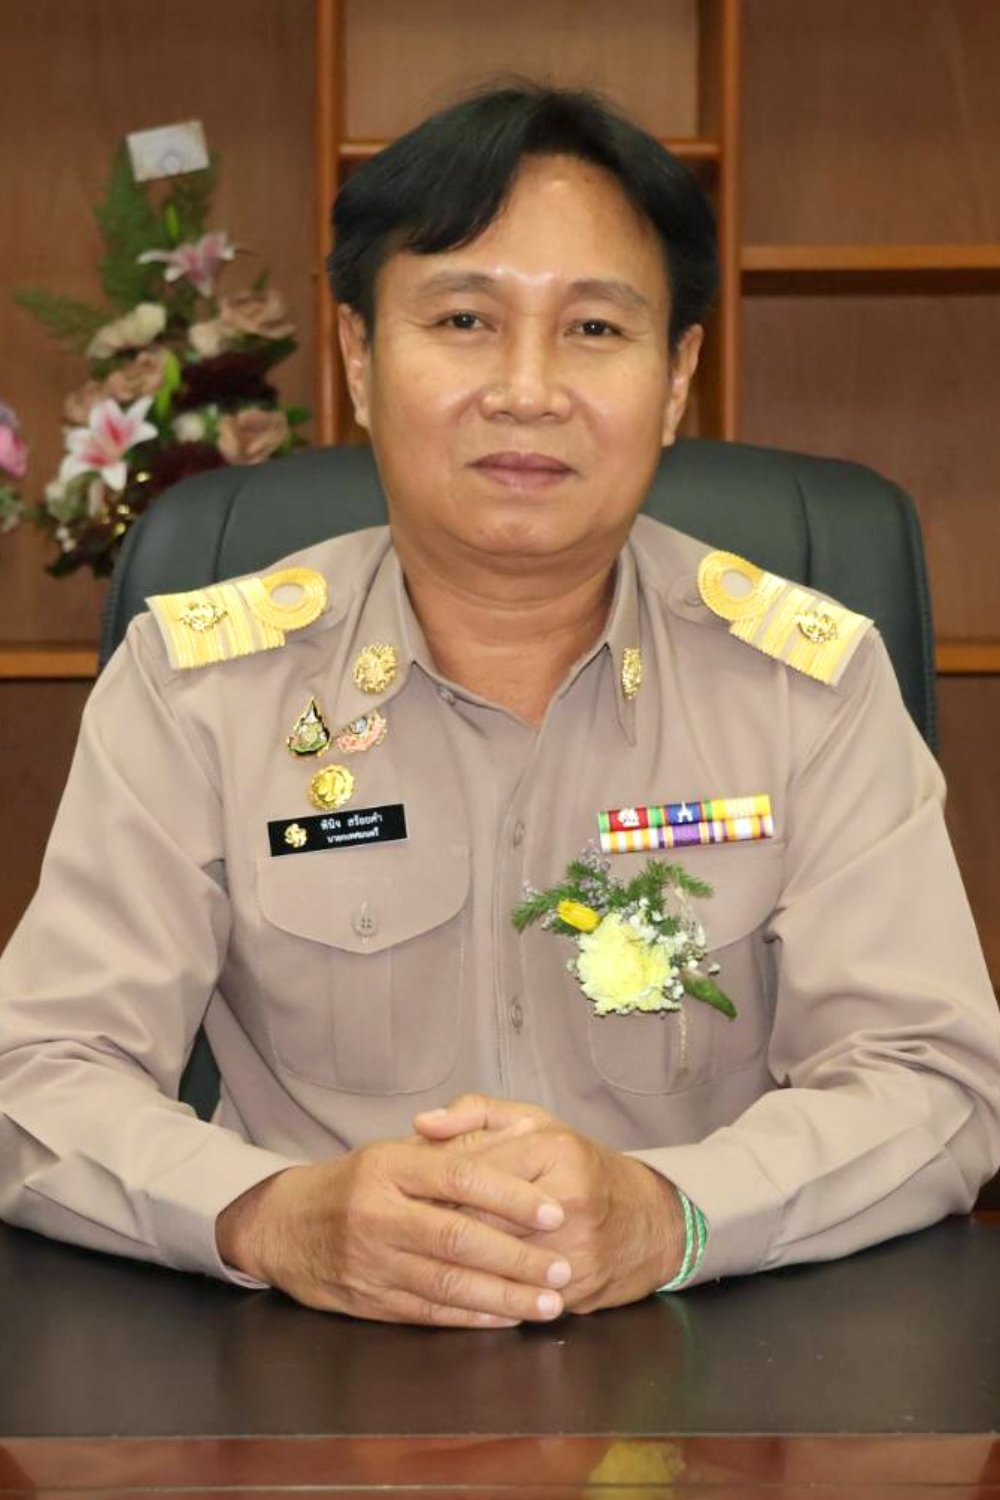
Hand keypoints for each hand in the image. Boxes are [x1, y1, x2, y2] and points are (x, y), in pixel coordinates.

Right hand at [215, 1137, 573, 1327]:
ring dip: (504, 1296)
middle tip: (564, 1267)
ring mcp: (372, 1260)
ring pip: (447, 1282)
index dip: (511, 1196)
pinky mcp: (369, 1300)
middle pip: (459, 1236)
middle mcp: (379, 1212)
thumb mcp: (393, 1150)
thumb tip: (521, 1136)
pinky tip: (505, 1318)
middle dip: (518, 1257)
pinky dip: (471, 1317)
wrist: (282, 1225)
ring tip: (549, 1302)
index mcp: (389, 1165)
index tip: (555, 1212)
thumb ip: (453, 1145)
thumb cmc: (354, 1182)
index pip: (460, 1177)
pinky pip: (428, 1311)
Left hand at [414, 1094, 685, 1312]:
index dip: (431, 1187)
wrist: (649, 1222)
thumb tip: (420, 1124)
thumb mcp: (534, 1122)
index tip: (403, 1195)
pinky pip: (512, 1298)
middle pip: (479, 1221)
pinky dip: (481, 1297)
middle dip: (434, 1230)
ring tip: (418, 1262)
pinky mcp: (574, 1292)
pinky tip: (455, 1291)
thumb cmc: (580, 1165)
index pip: (474, 1170)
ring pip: (492, 1266)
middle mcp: (567, 1200)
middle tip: (401, 1233)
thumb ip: (474, 1114)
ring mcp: (574, 1251)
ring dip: (451, 1267)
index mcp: (555, 1150)